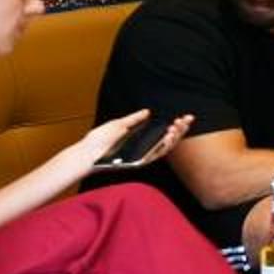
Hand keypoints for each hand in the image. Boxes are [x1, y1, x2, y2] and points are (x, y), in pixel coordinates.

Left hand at [59, 108, 189, 184]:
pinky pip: (156, 155)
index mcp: (141, 138)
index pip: (165, 131)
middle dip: (181, 130)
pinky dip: (165, 146)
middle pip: (170, 139)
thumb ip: (134, 119)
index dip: (177, 125)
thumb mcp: (118, 124)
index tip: (185, 117)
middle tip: (184, 120)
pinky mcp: (139, 161)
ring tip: (176, 126)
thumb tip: (146, 112)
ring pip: (166, 148)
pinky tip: (169, 136)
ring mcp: (143, 155)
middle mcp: (145, 148)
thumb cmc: (98, 140)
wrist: (87, 152)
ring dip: (175, 137)